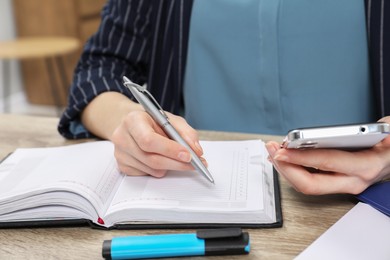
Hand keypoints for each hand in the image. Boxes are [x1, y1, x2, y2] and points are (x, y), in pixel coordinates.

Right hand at [111, 110, 204, 176]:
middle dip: (176, 163)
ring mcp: (120, 153)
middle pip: (151, 158)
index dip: (170, 150)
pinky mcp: (122, 166)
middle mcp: (122, 137)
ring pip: (151, 169)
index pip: (149, 140)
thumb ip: (186, 132)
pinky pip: (147, 174)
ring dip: (170, 167)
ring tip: (178, 159)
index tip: (188, 155)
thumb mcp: (171, 120)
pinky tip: (161, 159)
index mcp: (133, 120)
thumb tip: (196, 150)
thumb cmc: (152, 121)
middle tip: (194, 164)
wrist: (134, 125)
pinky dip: (159, 170)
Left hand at [266, 117, 389, 194]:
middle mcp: (354, 181)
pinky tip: (284, 157)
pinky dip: (294, 169)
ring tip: (273, 151)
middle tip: (272, 150)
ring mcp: (345, 184)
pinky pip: (311, 180)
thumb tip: (339, 132)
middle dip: (286, 168)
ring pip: (307, 185)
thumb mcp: (387, 129)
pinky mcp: (338, 182)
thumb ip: (367, 129)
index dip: (300, 158)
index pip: (326, 163)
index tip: (282, 150)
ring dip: (286, 169)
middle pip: (310, 184)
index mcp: (366, 166)